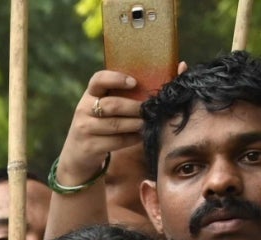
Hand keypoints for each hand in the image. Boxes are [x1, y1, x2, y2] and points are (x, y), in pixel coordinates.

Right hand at [57, 71, 147, 189]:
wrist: (78, 154)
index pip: (98, 79)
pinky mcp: (88, 146)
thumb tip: (181, 66)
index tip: (134, 82)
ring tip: (148, 122)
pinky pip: (115, 141)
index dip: (116, 78)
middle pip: (112, 105)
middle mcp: (83, 109)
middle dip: (135, 108)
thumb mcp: (111, 104)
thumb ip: (137, 89)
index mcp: (91, 94)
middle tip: (150, 109)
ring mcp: (84, 128)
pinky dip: (132, 139)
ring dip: (136, 124)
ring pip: (115, 124)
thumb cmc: (105, 122)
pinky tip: (140, 135)